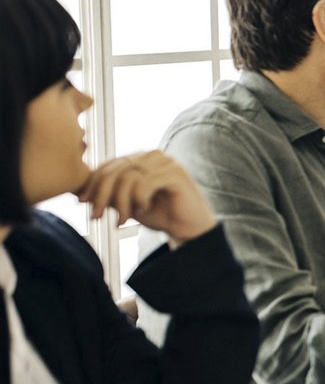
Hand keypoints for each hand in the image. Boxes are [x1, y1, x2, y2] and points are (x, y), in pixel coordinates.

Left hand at [75, 151, 216, 243]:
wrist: (188, 227)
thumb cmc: (160, 214)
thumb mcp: (127, 203)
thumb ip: (108, 194)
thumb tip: (76, 189)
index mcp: (141, 158)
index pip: (109, 165)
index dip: (93, 183)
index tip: (82, 203)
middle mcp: (153, 155)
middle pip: (116, 170)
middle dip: (101, 195)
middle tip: (96, 217)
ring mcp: (166, 162)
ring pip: (128, 177)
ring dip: (120, 202)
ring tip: (121, 221)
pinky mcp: (176, 173)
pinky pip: (145, 183)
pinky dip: (139, 199)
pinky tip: (143, 209)